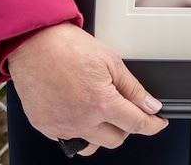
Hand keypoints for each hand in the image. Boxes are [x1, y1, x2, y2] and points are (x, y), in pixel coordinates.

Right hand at [6, 23, 167, 154]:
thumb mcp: (111, 61)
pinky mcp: (45, 127)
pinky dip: (78, 130)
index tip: (157, 123)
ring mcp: (61, 127)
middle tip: (127, 110)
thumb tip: (150, 105)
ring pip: (92, 145)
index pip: (136, 124)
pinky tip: (79, 112)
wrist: (32, 43)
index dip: (153, 125)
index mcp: (101, 103)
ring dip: (102, 134)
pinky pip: (68, 139)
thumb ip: (133, 88)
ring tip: (101, 112)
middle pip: (116, 139)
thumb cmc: (68, 47)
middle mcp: (81, 121)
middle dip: (127, 127)